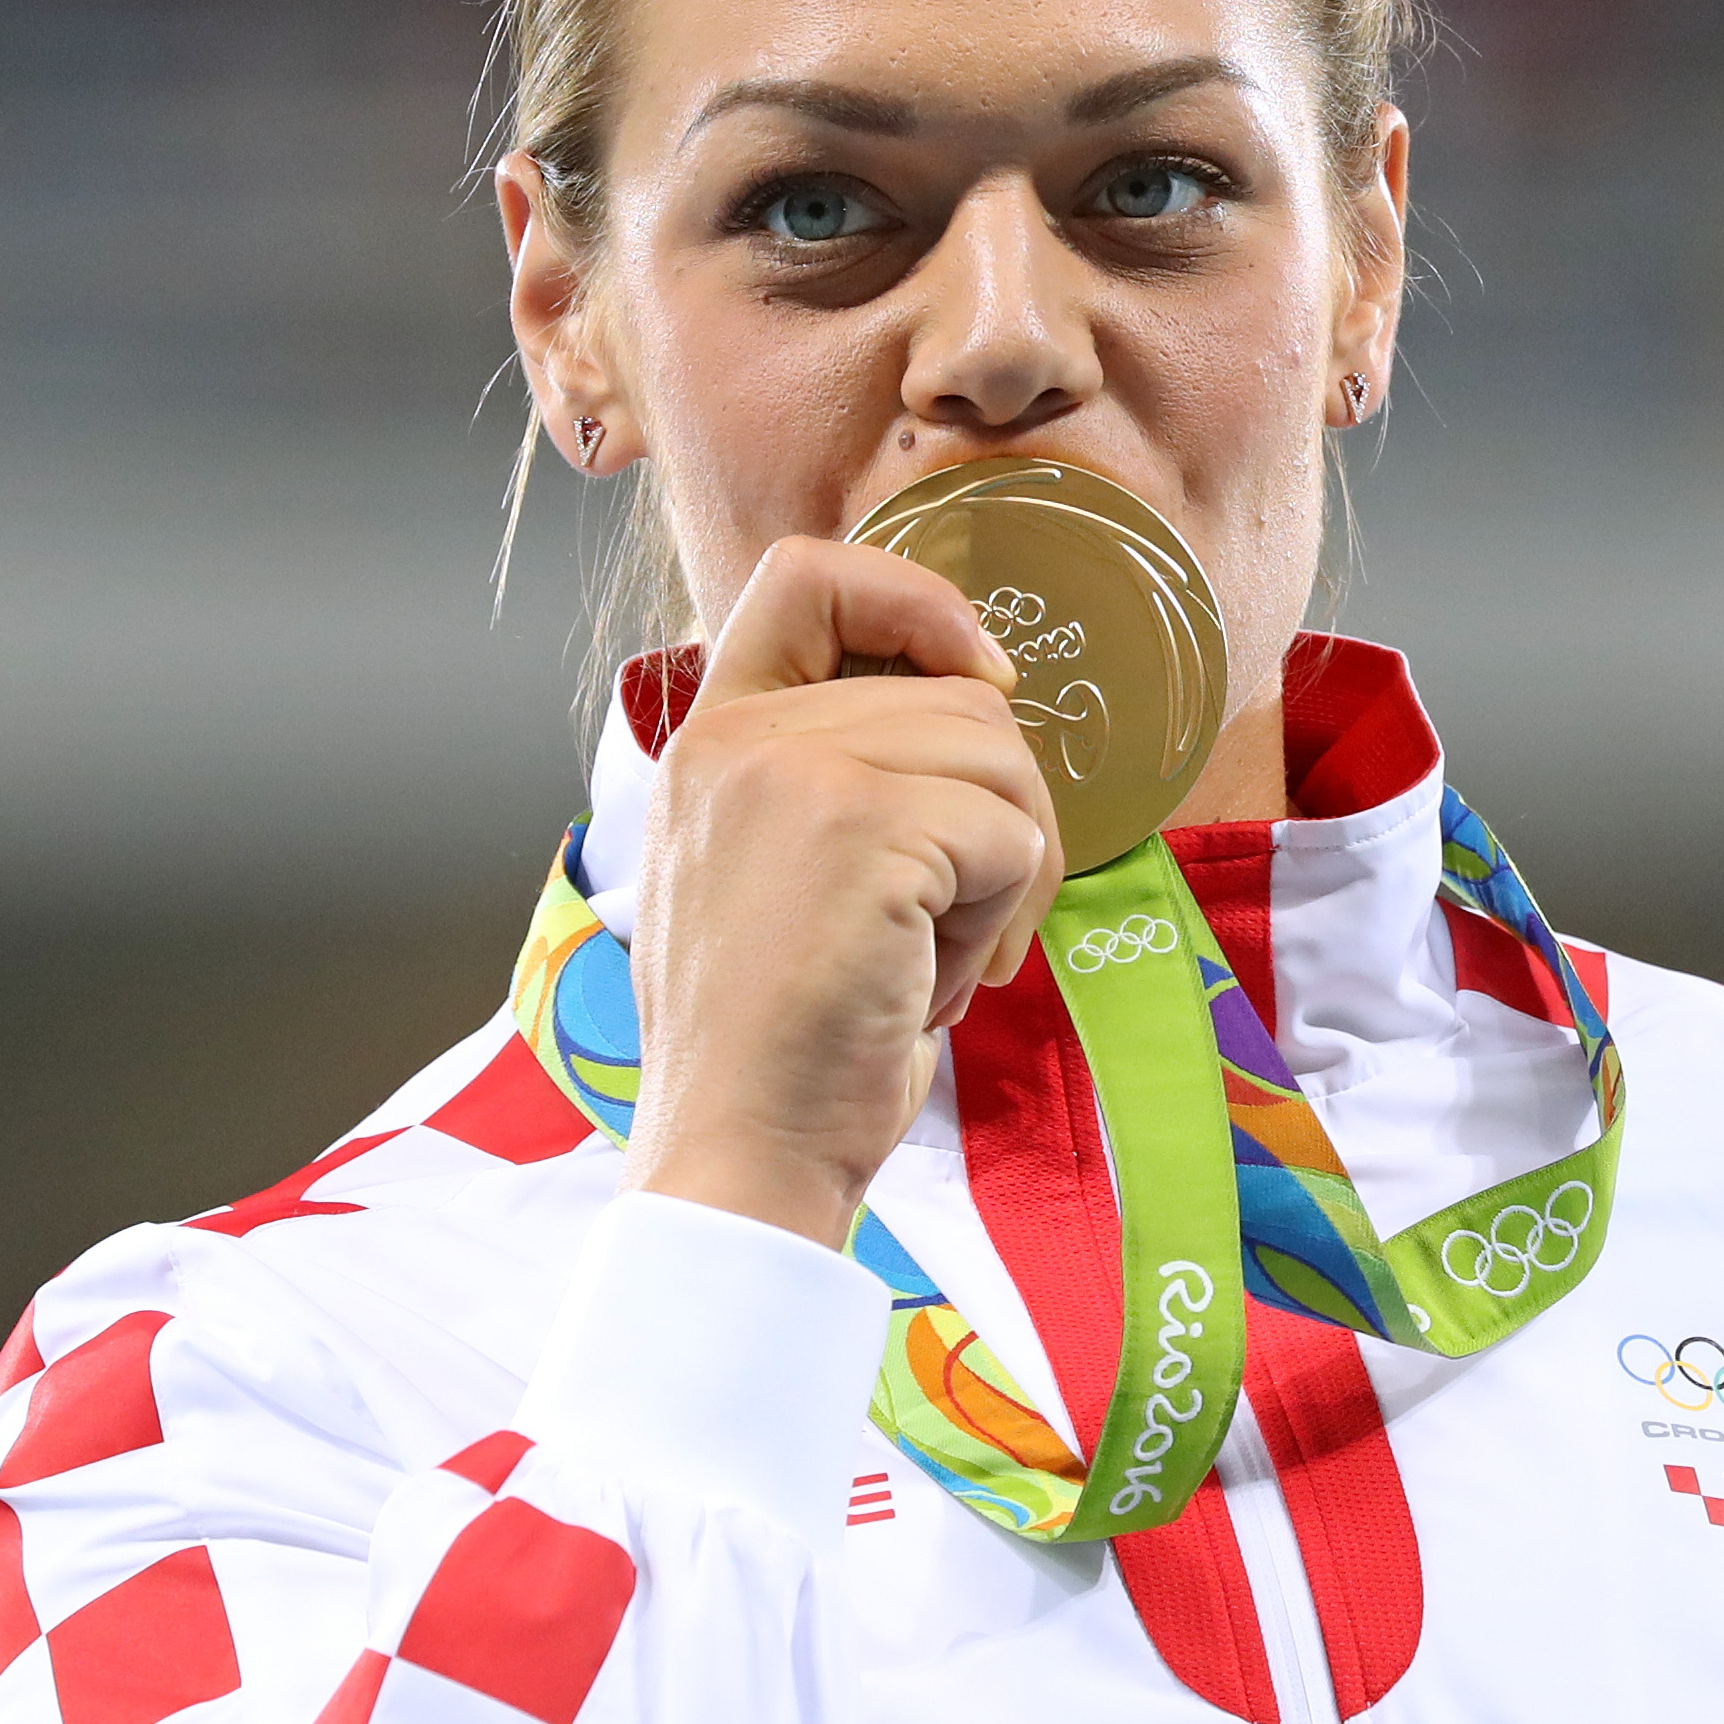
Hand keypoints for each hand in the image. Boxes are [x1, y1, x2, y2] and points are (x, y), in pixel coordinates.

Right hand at [619, 537, 1063, 1246]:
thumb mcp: (775, 871)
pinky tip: (932, 983)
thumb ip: (835, 774)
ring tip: (933, 957)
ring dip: (1006, 873)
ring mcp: (794, 775)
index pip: (809, 574)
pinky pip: (1012, 835)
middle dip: (1000, 814)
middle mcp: (738, 738)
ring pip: (1002, 759)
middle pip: (961, 697)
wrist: (743, 1149)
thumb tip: (981, 694)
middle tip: (955, 925)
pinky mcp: (861, 829)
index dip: (918, 600)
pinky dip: (1004, 918)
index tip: (982, 677)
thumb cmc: (781, 1038)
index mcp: (711, 738)